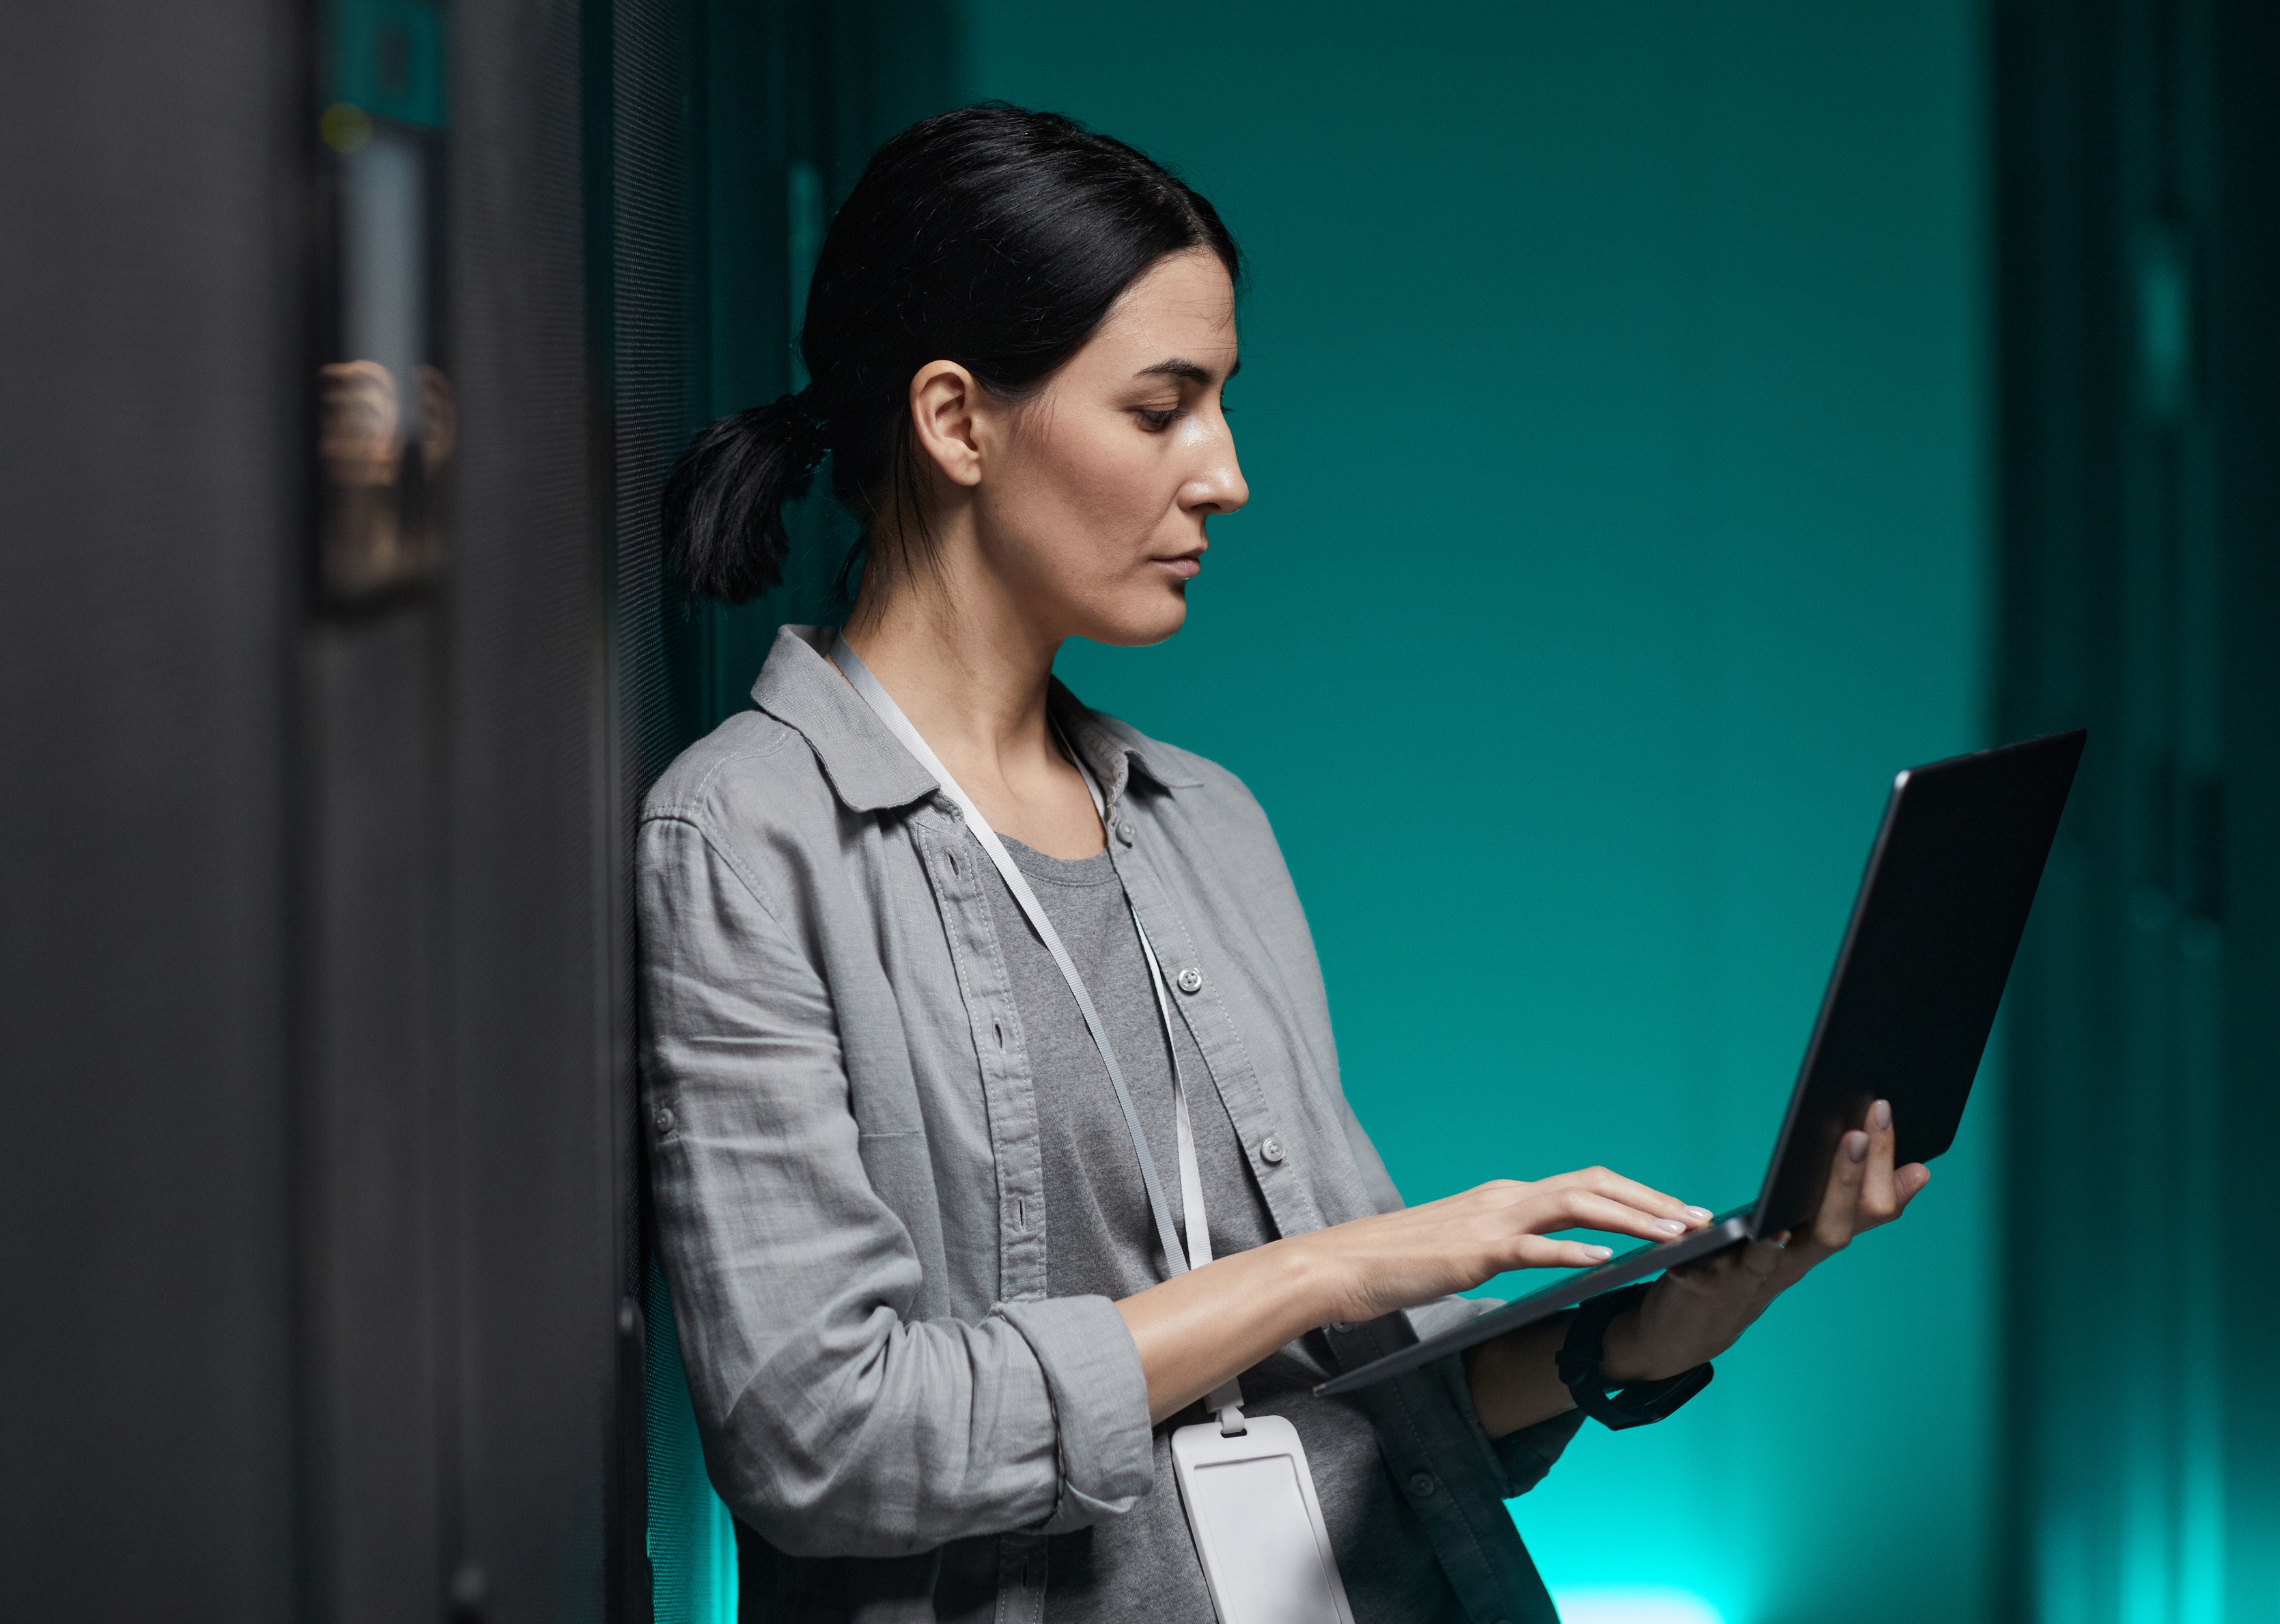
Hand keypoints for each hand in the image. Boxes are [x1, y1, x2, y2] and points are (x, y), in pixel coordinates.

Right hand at [1301, 1167, 1712, 1328]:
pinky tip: (1608, 1260)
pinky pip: (1534, 1247)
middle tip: (1701, 1219)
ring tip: (1676, 1235)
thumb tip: (1550, 1253)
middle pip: (1594, 1184)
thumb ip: (1510, 1245)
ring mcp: (1491, 1221)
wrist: (1346, 1264)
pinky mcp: (1475, 1251)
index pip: (1586, 1184)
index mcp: (1506, 1196)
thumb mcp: (1467, 1249)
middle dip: (1652, 1199)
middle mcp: (1505, 1197)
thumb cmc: (1402, 1262)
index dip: (1638, 1195)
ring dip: (1633, 1218)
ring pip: (1576, 1205)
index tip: (1681, 1212)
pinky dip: (1574, 1250)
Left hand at [1600, 1097, 1930, 1383]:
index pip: (1864, 1207)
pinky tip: (1691, 1258)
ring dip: (1773, 1244)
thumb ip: (1840, 1205)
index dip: (1879, 1165)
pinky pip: (1702, 1281)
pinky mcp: (1704, 1291)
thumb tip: (1913, 1168)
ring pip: (1768, 1262)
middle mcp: (1791, 1263)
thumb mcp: (1801, 1236)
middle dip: (1846, 1181)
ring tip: (1775, 1225)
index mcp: (1814, 1241)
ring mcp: (1749, 1280)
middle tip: (1856, 1133)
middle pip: (1833, 1231)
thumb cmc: (1748, 1268)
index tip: (1884, 1113)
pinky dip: (1698, 1271)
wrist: (1693, 1329)